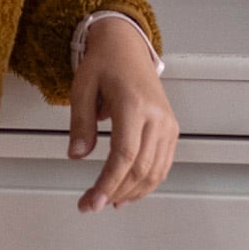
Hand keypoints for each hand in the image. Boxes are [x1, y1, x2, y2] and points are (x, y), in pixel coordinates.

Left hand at [69, 17, 177, 211]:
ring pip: (156, 171)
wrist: (126, 45)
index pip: (124, 155)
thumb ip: (80, 123)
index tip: (93, 201)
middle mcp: (156, 115)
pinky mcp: (171, 128)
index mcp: (133, 103)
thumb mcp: (82, 87)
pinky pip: (163, 163)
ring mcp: (167, 123)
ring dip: (132, 192)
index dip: (109, 183)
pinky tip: (129, 192)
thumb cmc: (104, 62)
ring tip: (108, 201)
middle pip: (141, 167)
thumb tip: (77, 155)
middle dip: (115, 192)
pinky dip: (148, 183)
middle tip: (92, 204)